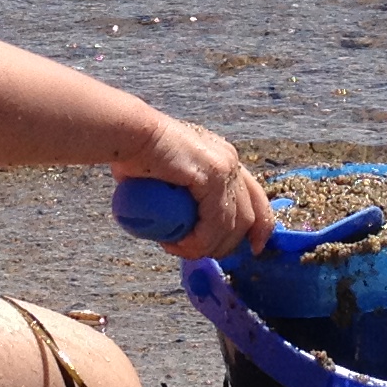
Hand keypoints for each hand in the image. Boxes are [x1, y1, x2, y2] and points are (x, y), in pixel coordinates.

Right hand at [112, 118, 273, 262]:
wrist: (126, 133)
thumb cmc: (135, 154)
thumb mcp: (167, 177)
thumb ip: (180, 196)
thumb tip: (179, 225)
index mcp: (223, 159)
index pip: (255, 197)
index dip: (260, 227)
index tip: (254, 249)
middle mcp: (230, 161)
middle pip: (249, 215)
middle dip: (227, 244)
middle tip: (194, 253)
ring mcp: (224, 167)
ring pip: (233, 225)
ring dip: (207, 247)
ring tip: (178, 248)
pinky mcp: (212, 175)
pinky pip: (215, 223)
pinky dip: (198, 242)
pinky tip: (178, 244)